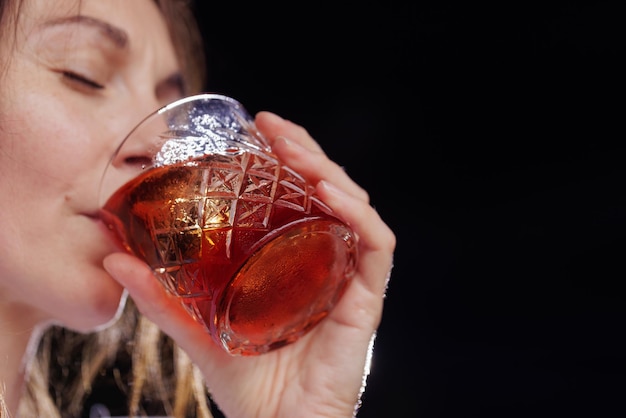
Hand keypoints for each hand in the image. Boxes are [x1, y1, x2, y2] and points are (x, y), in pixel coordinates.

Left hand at [103, 111, 395, 417]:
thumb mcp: (198, 330)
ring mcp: (349, 278)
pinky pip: (376, 246)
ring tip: (296, 151)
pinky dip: (358, 214)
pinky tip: (329, 192)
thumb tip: (115, 260)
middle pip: (329, 192)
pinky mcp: (365, 301)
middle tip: (273, 128)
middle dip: (306, 152)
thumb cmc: (247, 384)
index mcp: (297, 261)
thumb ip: (162, 299)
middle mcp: (327, 261)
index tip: (258, 131)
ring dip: (330, 171)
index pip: (300, 196)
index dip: (286, 159)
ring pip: (355, 208)